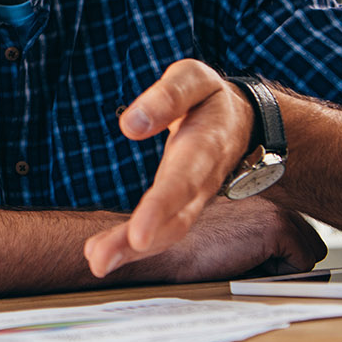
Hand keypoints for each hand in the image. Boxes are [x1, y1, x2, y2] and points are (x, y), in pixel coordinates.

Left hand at [85, 59, 256, 276]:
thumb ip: (166, 96)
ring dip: (130, 252)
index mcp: (205, 147)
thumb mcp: (193, 79)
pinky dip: (131, 247)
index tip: (139, 234)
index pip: (182, 181)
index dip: (161, 208)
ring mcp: (193, 200)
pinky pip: (160, 232)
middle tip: (101, 261)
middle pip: (174, 219)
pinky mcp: (181, 207)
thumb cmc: (210, 98)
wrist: (244, 122)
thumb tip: (131, 123)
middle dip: (138, 243)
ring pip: (167, 233)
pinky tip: (102, 255)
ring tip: (97, 262)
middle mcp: (201, 182)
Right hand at [139, 196, 326, 281]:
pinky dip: (278, 275)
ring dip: (281, 268)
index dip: (277, 255)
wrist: (162, 251)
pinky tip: (243, 264)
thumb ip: (251, 239)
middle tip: (244, 265)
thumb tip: (286, 265)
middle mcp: (268, 194)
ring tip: (241, 264)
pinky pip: (302, 265)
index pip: (291, 231)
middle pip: (307, 241)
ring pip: (308, 254)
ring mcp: (274, 206)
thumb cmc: (185, 250)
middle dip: (284, 262)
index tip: (252, 261)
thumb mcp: (225, 237)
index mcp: (254, 192)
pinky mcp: (275, 224)